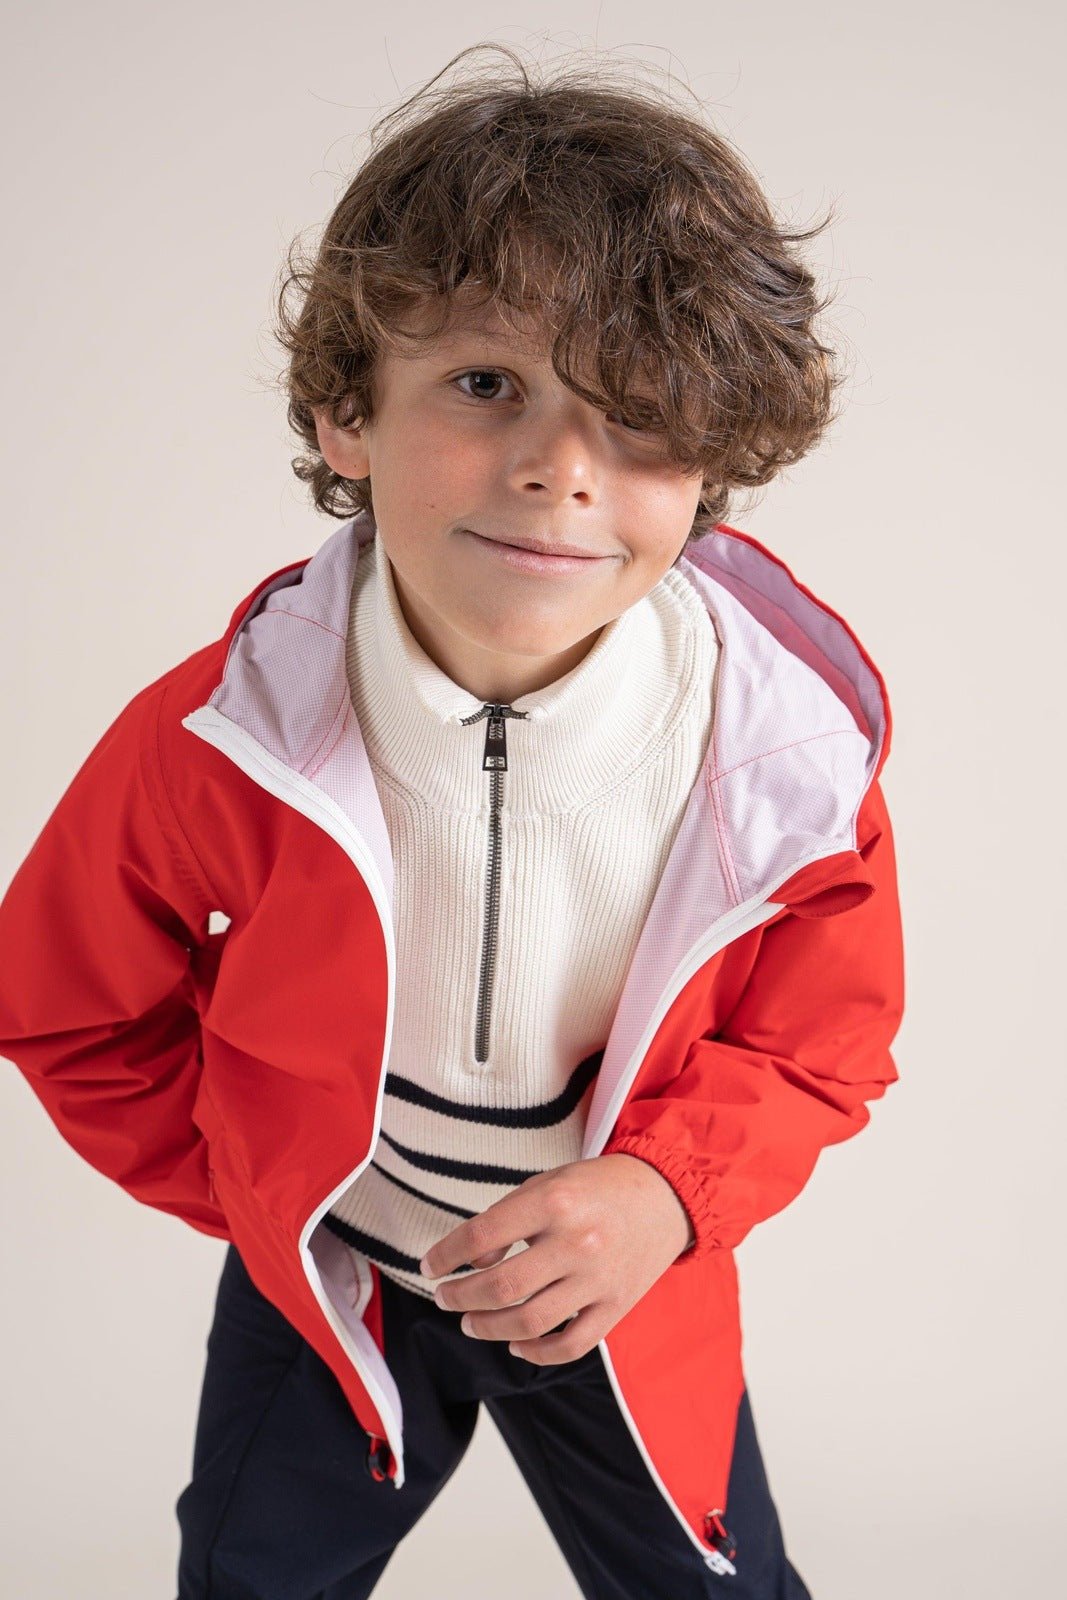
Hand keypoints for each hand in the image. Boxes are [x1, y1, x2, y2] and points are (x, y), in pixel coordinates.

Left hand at [418, 1154, 694, 1363]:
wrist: (665, 1195)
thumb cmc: (597, 1187)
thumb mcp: (548, 1183)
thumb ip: (508, 1217)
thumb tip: (473, 1262)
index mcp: (555, 1202)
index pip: (483, 1235)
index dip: (446, 1255)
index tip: (430, 1266)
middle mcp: (577, 1241)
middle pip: (501, 1286)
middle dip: (460, 1297)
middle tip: (445, 1298)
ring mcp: (598, 1279)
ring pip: (530, 1322)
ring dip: (488, 1327)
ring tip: (470, 1322)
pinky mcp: (616, 1306)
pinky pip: (570, 1345)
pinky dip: (536, 1352)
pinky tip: (515, 1343)